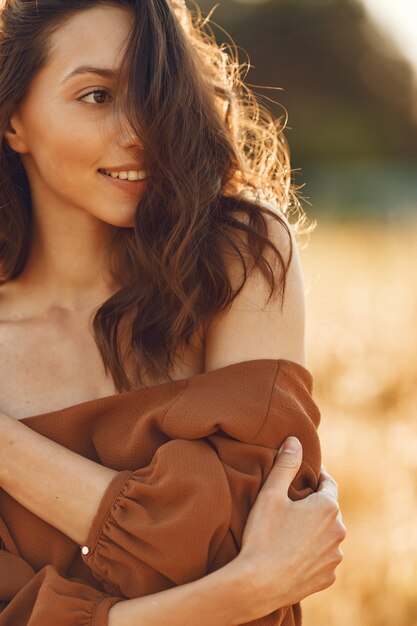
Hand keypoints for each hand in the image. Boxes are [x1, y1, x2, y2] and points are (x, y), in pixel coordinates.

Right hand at [235, 437, 345, 615]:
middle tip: (292, 501)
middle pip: (328, 508)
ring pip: (327, 534)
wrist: (258, 584)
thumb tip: (295, 440)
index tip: (304, 473)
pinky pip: (323, 557)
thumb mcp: (271, 494)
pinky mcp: (328, 577)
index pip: (328, 482)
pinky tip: (294, 551)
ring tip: (292, 527)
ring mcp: (334, 557)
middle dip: (314, 502)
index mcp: (327, 507)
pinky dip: (313, 551)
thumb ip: (285, 465)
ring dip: (315, 528)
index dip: (316, 475)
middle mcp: (338, 531)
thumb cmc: (263, 535)